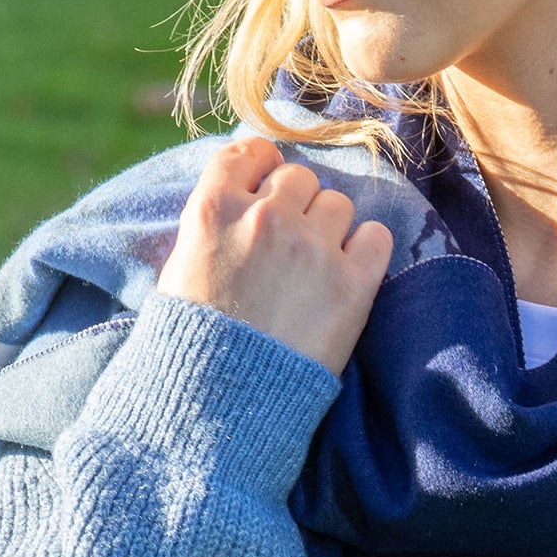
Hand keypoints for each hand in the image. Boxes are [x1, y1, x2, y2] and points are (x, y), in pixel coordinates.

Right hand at [156, 134, 391, 375]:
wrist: (219, 404)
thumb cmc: (192, 343)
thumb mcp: (180, 270)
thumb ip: (212, 227)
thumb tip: (241, 202)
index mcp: (212, 209)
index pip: (248, 152)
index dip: (262, 164)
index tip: (267, 180)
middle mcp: (264, 218)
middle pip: (299, 178)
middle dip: (296, 204)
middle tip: (289, 242)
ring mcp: (311, 248)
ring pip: (338, 203)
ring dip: (330, 227)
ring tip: (315, 266)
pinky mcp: (351, 283)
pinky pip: (376, 236)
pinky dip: (367, 249)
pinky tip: (350, 272)